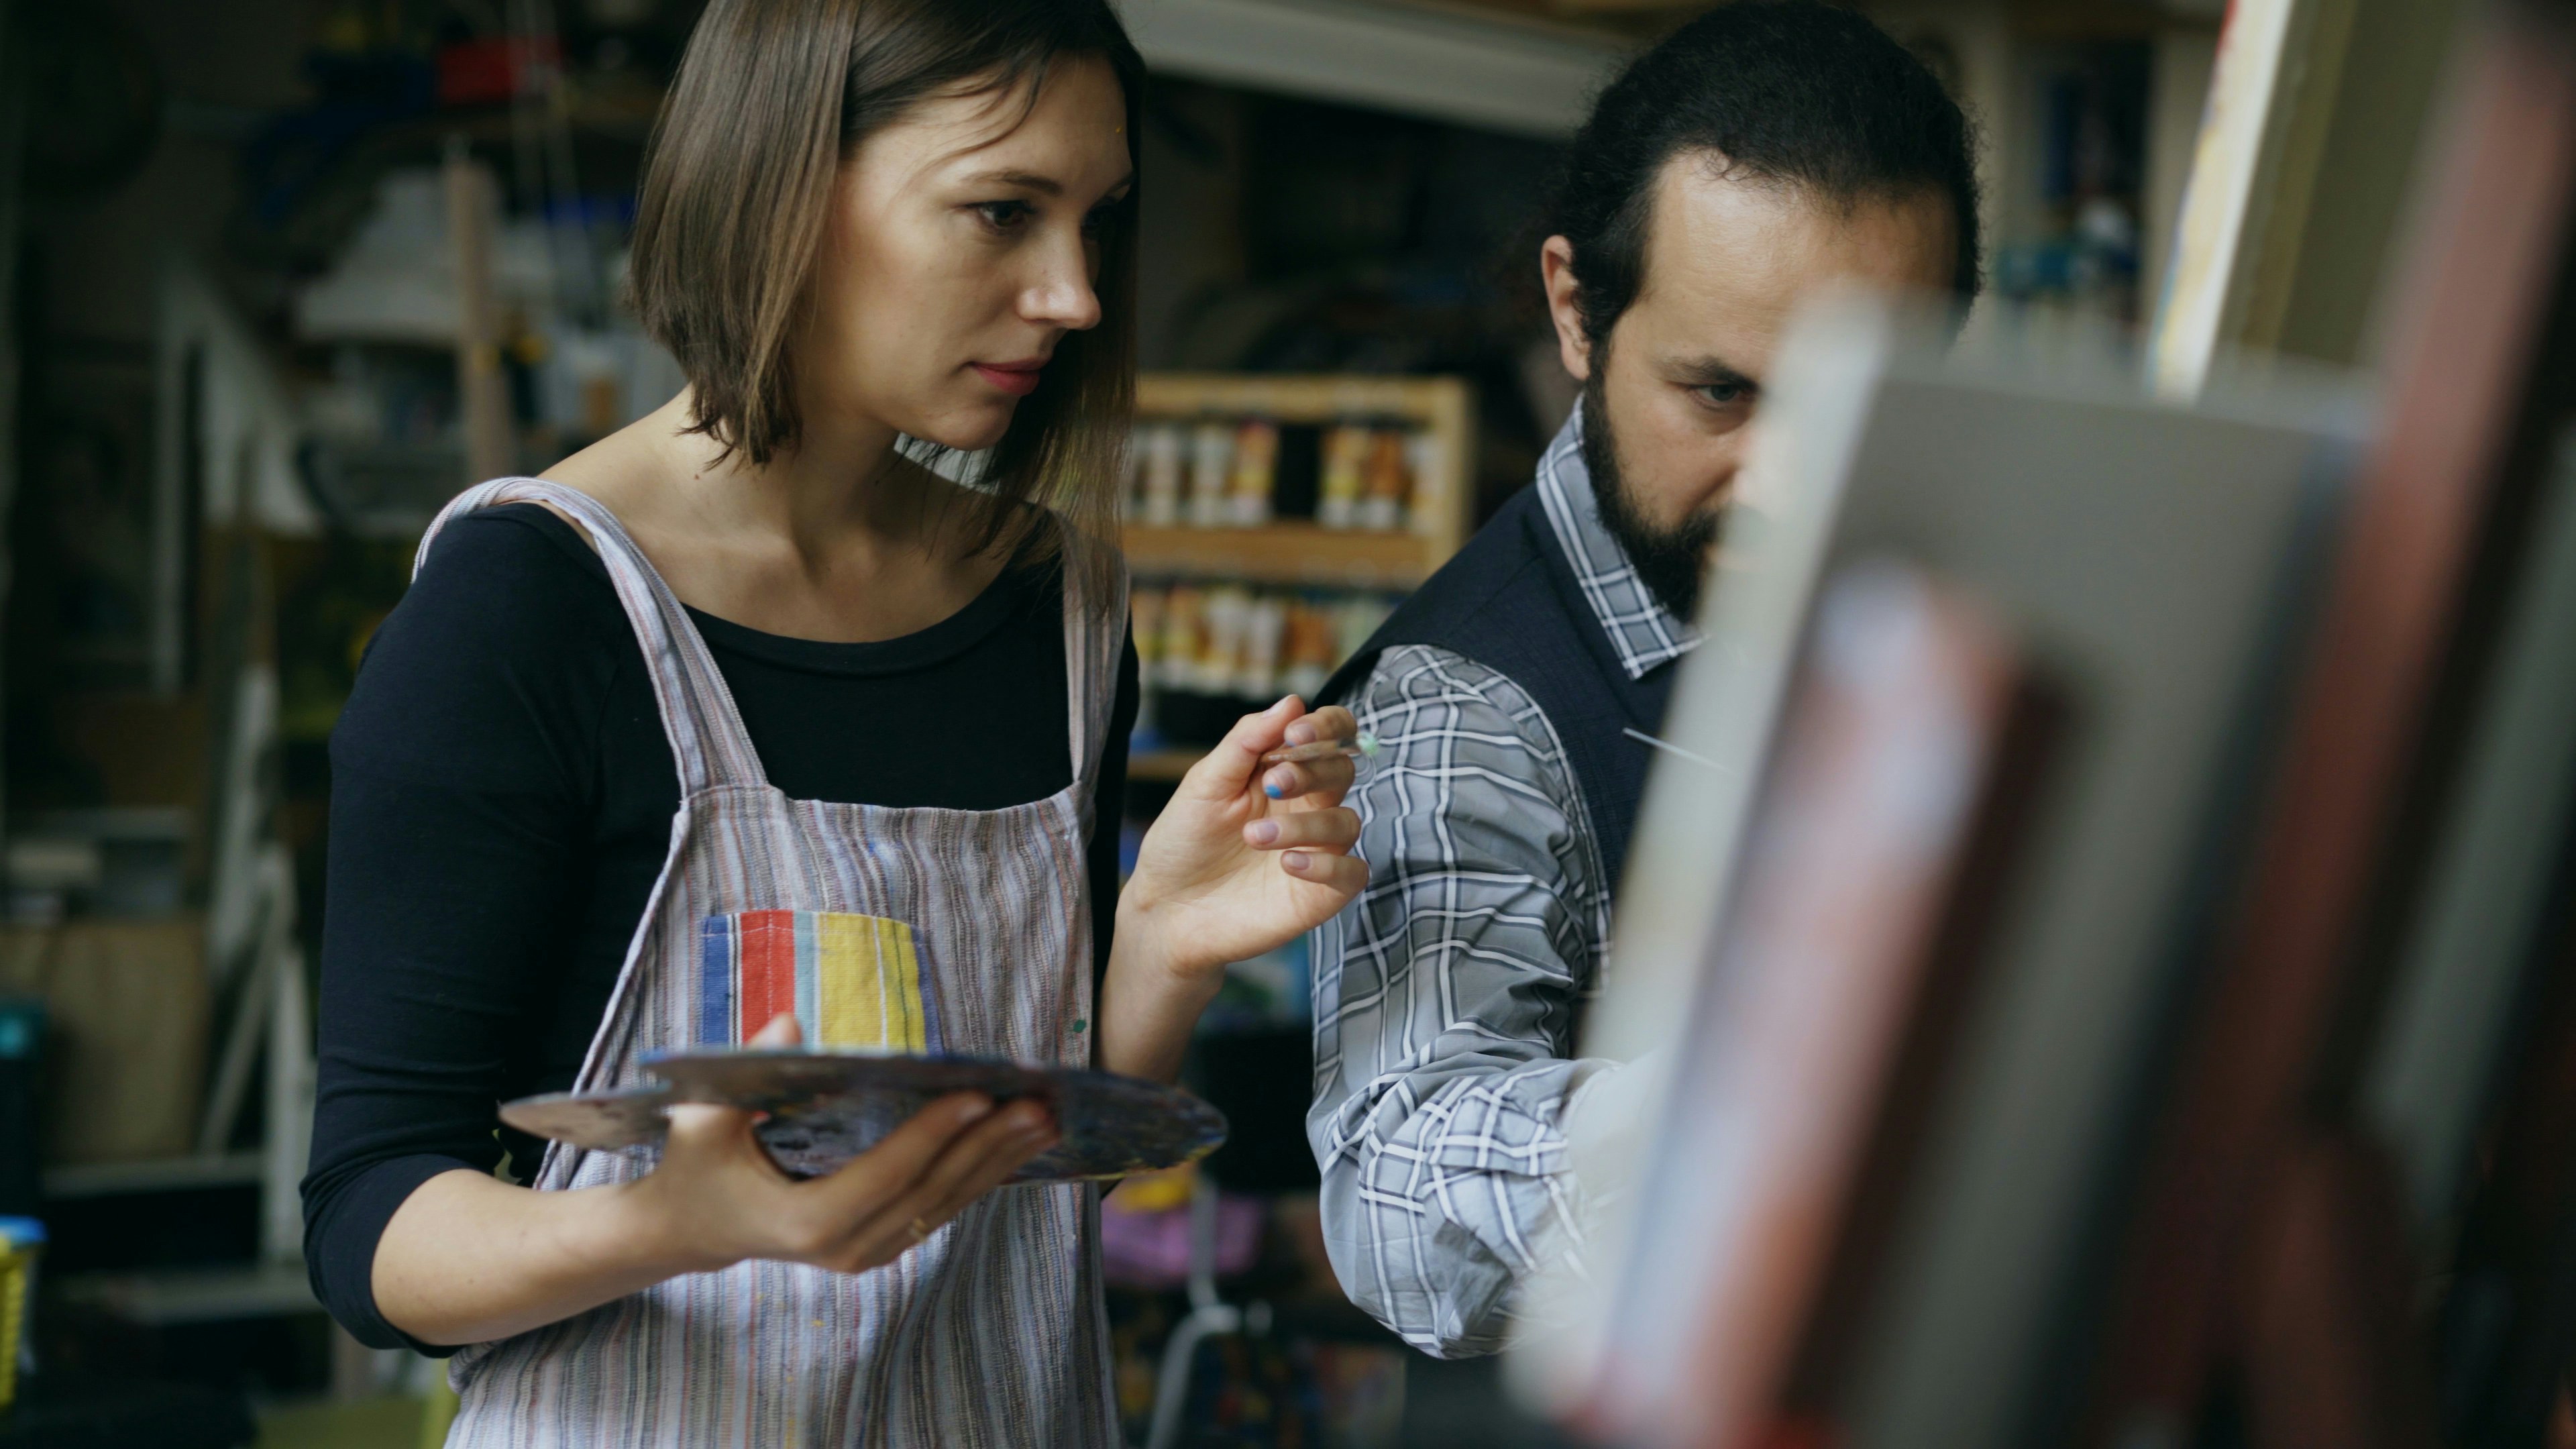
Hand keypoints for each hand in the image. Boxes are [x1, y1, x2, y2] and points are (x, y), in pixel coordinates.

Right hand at [624, 1012, 1058, 1274]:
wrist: (695, 1229)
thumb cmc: (696, 1165)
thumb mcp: (700, 1121)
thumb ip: (742, 1076)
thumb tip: (791, 1023)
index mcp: (805, 1224)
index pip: (885, 1175)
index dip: (932, 1135)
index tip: (978, 1095)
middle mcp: (847, 1248)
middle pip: (931, 1191)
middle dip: (989, 1144)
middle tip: (1038, 1102)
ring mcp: (870, 1253)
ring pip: (948, 1202)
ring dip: (1001, 1159)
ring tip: (1047, 1116)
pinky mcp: (884, 1244)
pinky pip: (943, 1206)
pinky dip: (984, 1172)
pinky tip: (1020, 1141)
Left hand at [1119, 696, 1367, 987]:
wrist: (1166, 909)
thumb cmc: (1184, 842)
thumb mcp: (1205, 784)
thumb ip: (1246, 742)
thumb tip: (1292, 700)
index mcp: (1283, 772)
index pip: (1330, 736)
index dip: (1327, 726)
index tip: (1295, 733)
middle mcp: (1307, 807)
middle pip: (1343, 772)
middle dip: (1312, 772)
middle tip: (1271, 785)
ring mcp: (1318, 850)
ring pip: (1346, 823)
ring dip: (1305, 824)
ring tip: (1253, 838)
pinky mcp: (1320, 894)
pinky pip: (1352, 873)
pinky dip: (1327, 866)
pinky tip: (1288, 865)